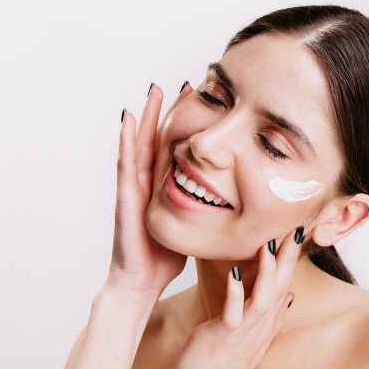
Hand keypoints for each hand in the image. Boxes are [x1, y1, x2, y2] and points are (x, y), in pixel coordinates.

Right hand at [105, 83, 191, 298]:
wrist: (140, 284)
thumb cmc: (163, 259)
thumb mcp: (195, 229)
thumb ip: (211, 214)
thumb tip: (242, 208)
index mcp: (165, 190)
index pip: (177, 150)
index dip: (187, 127)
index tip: (202, 102)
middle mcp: (148, 184)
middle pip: (159, 140)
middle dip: (168, 112)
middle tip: (182, 85)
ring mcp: (134, 189)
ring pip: (141, 145)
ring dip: (147, 117)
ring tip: (154, 91)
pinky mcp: (126, 198)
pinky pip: (126, 164)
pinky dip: (126, 141)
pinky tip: (128, 120)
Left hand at [162, 230, 301, 368]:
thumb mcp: (252, 340)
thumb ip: (271, 316)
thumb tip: (290, 294)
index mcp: (264, 325)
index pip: (284, 285)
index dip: (291, 260)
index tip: (297, 233)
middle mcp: (258, 327)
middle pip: (279, 287)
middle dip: (288, 258)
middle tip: (296, 229)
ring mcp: (242, 334)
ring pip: (262, 298)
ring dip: (268, 271)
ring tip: (270, 244)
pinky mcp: (221, 339)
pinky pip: (232, 313)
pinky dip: (236, 292)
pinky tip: (236, 272)